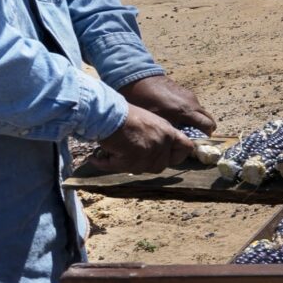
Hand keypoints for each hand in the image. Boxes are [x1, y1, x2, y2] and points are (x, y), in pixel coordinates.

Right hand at [79, 103, 197, 175]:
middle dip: (146, 163)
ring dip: (128, 164)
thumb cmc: (123, 112)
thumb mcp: (149, 121)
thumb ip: (157, 136)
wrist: (107, 112)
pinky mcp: (133, 161)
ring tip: (114, 151)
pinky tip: (96, 158)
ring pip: (141, 170)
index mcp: (168, 131)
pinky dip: (106, 164)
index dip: (178, 156)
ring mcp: (149, 154)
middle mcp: (162, 143)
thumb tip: (153, 149)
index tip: (169, 158)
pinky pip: (119, 168)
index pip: (186, 148)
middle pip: (161, 165)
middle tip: (131, 154)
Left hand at [119, 73, 214, 134]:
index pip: (208, 126)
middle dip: (205, 128)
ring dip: (197, 119)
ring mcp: (190, 96)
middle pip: (209, 119)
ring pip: (201, 112)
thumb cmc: (145, 101)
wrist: (139, 78)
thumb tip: (181, 140)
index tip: (197, 140)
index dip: (205, 135)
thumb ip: (172, 129)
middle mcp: (192, 103)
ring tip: (183, 125)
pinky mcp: (185, 91)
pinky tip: (177, 114)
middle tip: (194, 135)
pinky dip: (191, 112)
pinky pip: (194, 105)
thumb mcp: (157, 120)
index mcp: (186, 112)